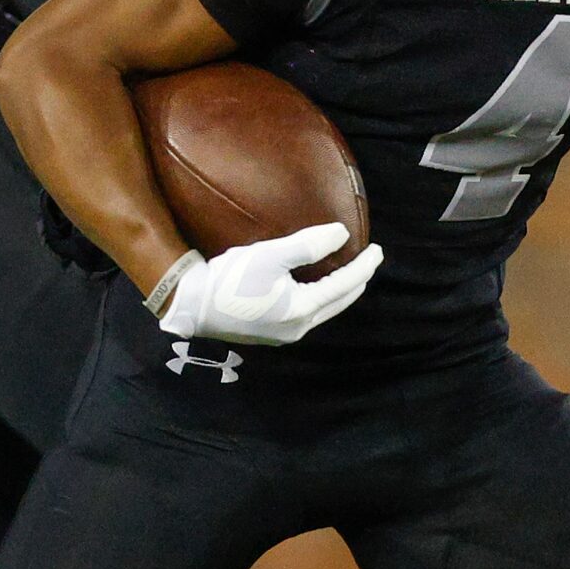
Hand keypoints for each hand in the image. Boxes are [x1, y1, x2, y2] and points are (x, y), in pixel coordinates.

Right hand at [158, 224, 382, 345]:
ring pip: (326, 310)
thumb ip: (309, 245)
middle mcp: (299, 327)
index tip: (378, 249)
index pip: (345, 285)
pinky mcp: (273, 333)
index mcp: (303, 310)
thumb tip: (342, 235)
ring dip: (340, 291)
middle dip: (357, 280)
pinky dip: (322, 298)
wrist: (191, 306)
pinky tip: (319, 287)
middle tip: (368, 260)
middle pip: (340, 302)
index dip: (364, 266)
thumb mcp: (271, 255)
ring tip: (348, 271)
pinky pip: (309, 314)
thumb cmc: (230, 279)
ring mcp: (286, 334)